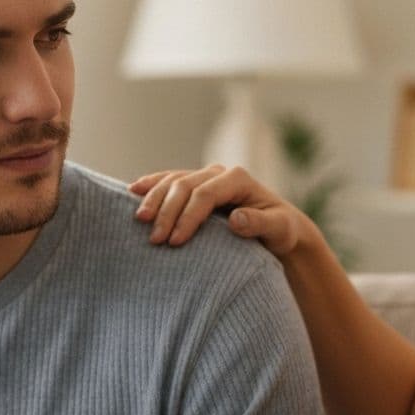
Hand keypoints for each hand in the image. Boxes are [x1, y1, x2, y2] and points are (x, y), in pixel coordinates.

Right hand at [129, 165, 314, 257]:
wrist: (278, 228)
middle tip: (154, 240)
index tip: (175, 242)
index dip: (188, 216)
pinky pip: (169, 180)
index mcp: (238, 179)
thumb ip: (260, 223)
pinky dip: (151, 185)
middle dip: (167, 211)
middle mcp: (219, 173)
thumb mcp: (280, 229)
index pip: (205, 194)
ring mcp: (205, 177)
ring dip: (154, 199)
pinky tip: (133, 191)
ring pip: (173, 181)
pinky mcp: (195, 185)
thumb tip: (235, 219)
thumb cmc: (280, 231)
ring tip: (139, 221)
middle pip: (184, 186)